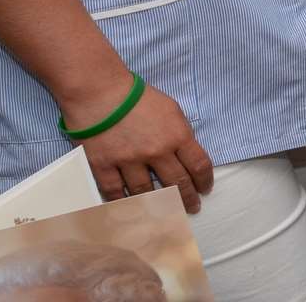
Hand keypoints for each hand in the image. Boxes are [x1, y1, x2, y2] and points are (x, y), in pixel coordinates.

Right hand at [62, 80, 213, 213]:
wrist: (100, 92)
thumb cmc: (137, 97)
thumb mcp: (171, 109)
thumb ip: (180, 132)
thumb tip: (185, 154)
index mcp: (177, 136)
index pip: (199, 166)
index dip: (204, 181)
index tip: (205, 189)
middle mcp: (157, 152)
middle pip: (177, 183)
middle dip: (187, 199)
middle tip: (191, 208)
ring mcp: (130, 161)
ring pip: (148, 192)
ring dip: (158, 205)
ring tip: (164, 212)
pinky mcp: (105, 166)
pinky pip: (116, 192)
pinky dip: (124, 202)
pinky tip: (131, 207)